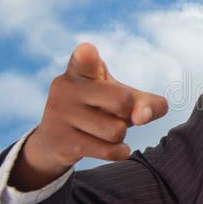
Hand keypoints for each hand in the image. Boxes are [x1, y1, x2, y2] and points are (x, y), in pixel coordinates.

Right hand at [10, 42, 167, 189]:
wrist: (55, 140)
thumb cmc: (99, 110)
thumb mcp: (124, 100)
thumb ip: (148, 103)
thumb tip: (143, 117)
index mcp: (81, 70)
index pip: (83, 60)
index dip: (87, 56)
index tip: (87, 52)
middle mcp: (67, 88)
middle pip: (122, 101)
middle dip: (128, 112)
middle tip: (115, 113)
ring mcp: (60, 114)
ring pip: (116, 131)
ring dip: (120, 135)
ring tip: (105, 130)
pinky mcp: (61, 141)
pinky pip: (108, 150)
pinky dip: (120, 152)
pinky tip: (116, 148)